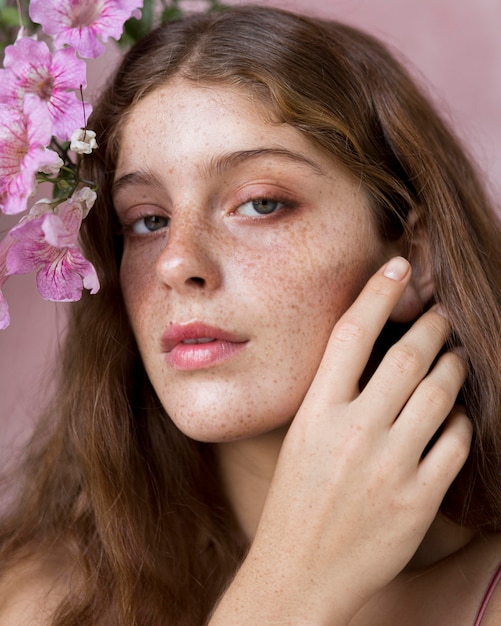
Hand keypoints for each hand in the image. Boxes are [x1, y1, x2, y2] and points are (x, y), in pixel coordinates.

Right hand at [211, 257, 471, 624]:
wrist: (299, 571)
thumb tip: (376, 356)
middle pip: (407, 355)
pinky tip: (453, 417)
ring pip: (440, 393)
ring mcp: (388, 464)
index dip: (377, 292)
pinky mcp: (417, 497)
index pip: (350, 333)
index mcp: (315, 412)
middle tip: (443, 314)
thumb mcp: (302, 438)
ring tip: (455, 358)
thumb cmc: (296, 500)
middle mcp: (352, 430)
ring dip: (453, 368)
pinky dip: (460, 421)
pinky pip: (454, 441)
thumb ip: (334, 397)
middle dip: (433, 326)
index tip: (398, 266)